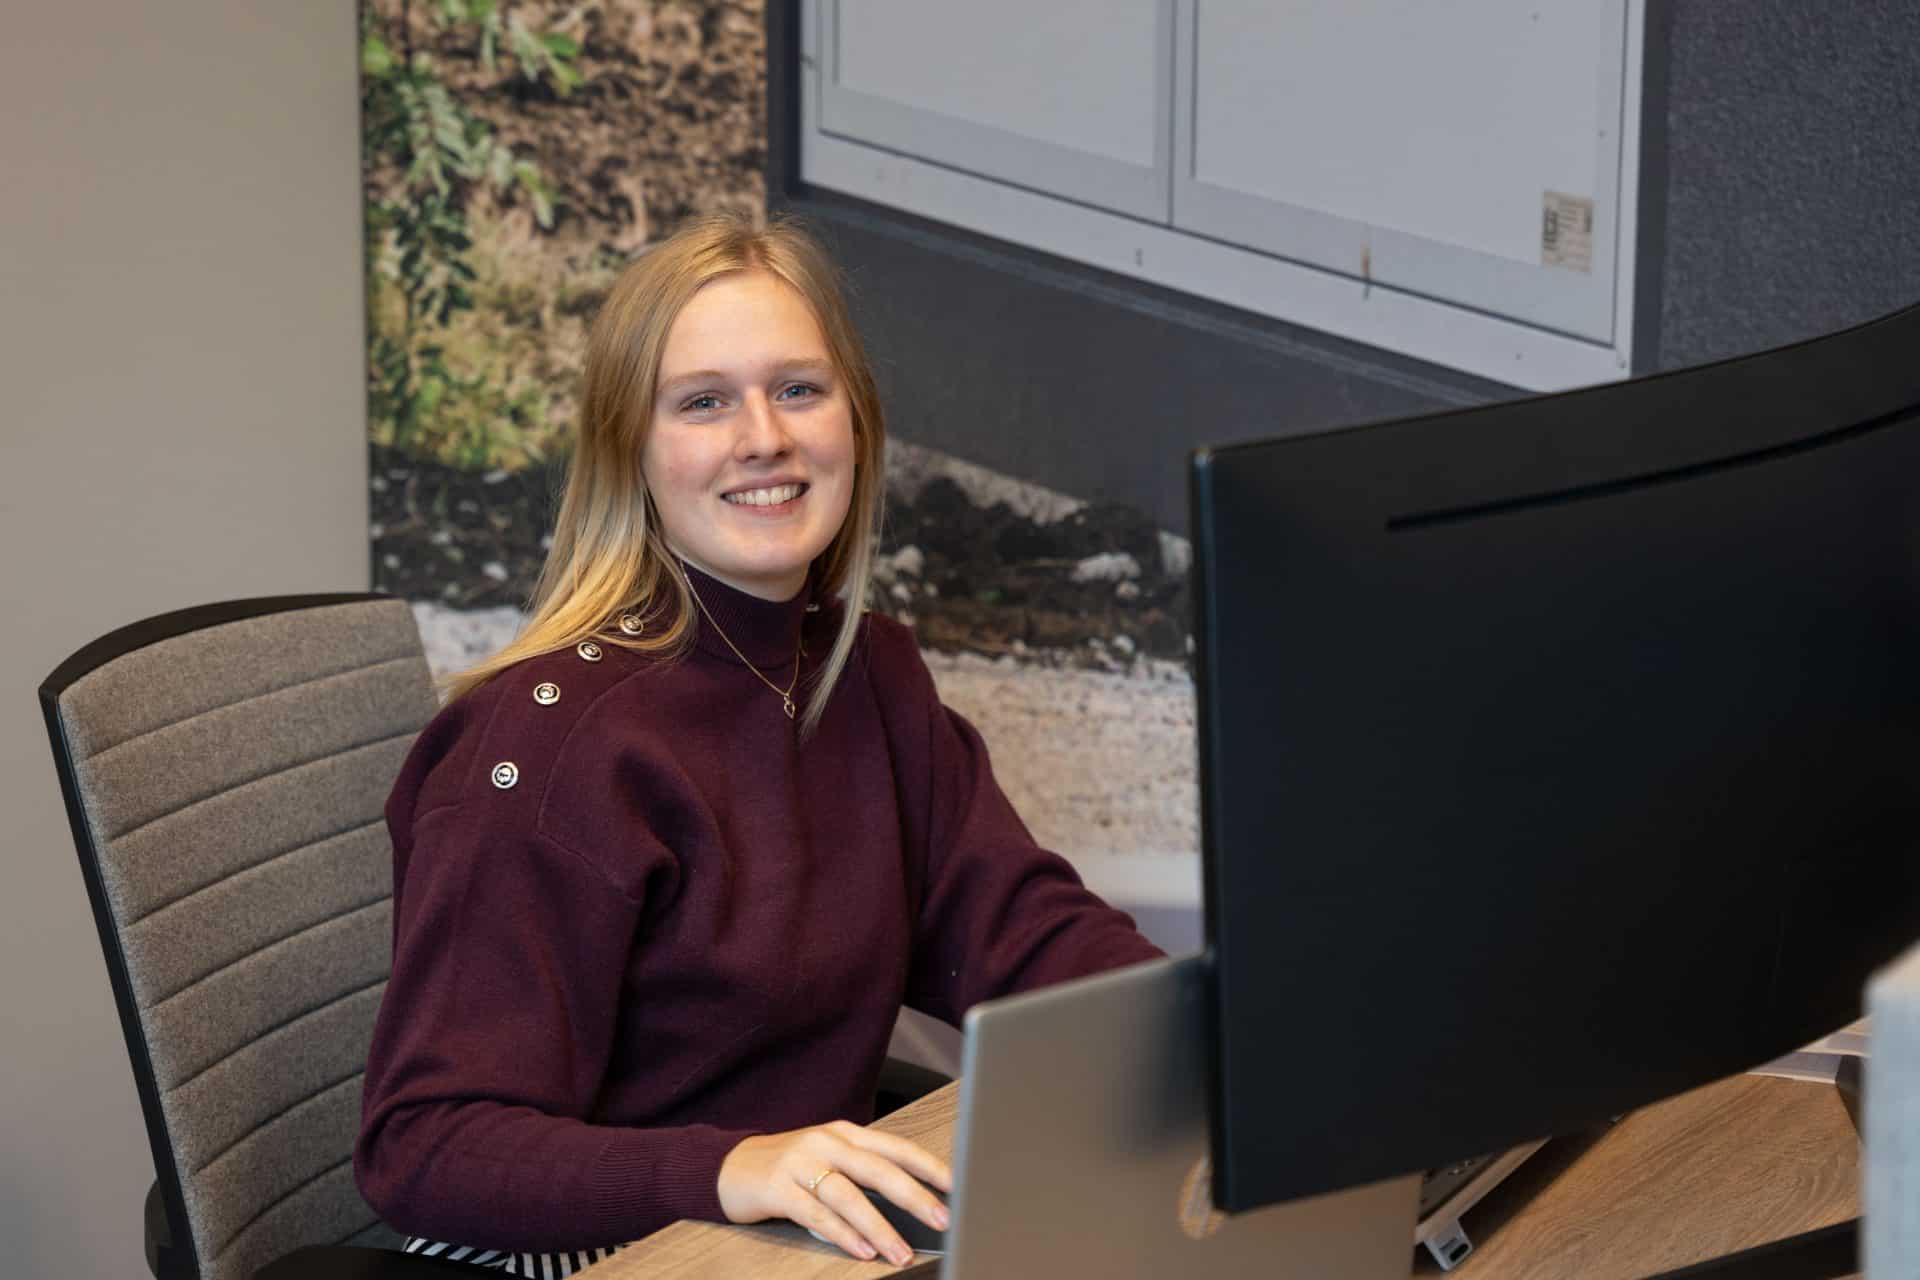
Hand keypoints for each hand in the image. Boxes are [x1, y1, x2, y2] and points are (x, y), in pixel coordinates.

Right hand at [717, 1120, 951, 1266]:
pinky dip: (843, 1234)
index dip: (929, 1165)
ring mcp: (800, 1164)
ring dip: (880, 1227)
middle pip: (879, 1170)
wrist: (729, 1166)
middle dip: (915, 1197)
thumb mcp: (828, 1159)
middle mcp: (826, 1143)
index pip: (896, 1147)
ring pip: (849, 1196)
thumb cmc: (789, 1166)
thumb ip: (862, 1174)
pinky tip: (863, 1251)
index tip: (957, 1185)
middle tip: (943, 1219)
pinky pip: (817, 1214)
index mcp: (845, 1133)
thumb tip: (911, 1205)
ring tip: (901, 1251)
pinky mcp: (778, 1189)